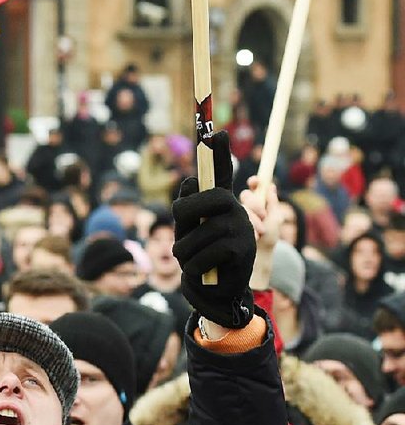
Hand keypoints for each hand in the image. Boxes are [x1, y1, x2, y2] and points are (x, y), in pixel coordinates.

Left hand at [172, 130, 255, 327]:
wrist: (216, 292)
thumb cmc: (198, 257)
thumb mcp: (187, 232)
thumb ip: (187, 210)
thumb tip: (191, 182)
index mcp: (219, 201)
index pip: (219, 172)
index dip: (218, 152)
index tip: (217, 131)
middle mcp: (234, 207)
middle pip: (199, 200)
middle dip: (183, 221)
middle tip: (180, 243)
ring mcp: (241, 226)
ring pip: (196, 235)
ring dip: (185, 255)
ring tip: (193, 262)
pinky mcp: (244, 248)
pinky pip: (206, 255)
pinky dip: (196, 269)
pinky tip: (204, 273)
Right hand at [241, 178, 281, 290]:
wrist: (257, 260)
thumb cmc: (267, 241)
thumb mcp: (275, 221)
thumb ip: (273, 204)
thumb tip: (271, 187)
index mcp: (255, 203)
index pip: (253, 187)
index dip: (254, 182)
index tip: (255, 182)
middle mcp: (243, 207)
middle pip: (245, 195)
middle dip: (254, 203)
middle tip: (263, 216)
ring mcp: (234, 215)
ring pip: (239, 207)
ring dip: (251, 217)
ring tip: (260, 232)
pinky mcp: (225, 224)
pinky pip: (230, 216)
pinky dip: (245, 224)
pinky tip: (252, 235)